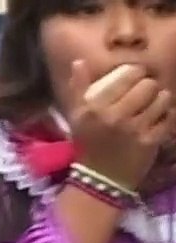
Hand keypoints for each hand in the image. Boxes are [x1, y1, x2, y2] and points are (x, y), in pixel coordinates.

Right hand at [68, 60, 174, 189]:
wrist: (99, 179)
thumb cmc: (89, 144)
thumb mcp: (77, 116)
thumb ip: (78, 88)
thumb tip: (80, 61)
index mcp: (94, 106)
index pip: (128, 74)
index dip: (136, 74)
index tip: (134, 81)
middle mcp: (113, 115)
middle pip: (148, 84)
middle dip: (149, 88)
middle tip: (144, 97)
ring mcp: (133, 129)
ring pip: (162, 98)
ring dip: (161, 102)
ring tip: (153, 109)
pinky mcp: (150, 141)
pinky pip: (169, 117)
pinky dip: (167, 117)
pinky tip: (159, 121)